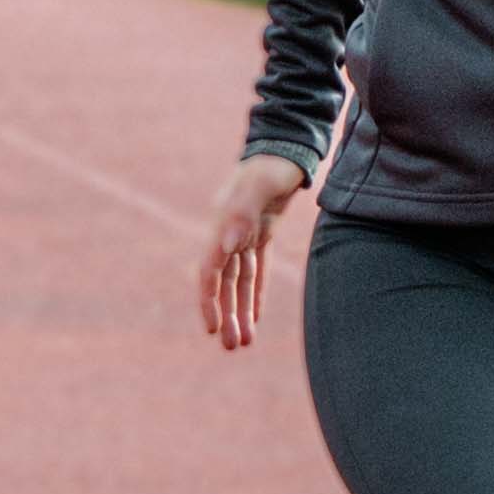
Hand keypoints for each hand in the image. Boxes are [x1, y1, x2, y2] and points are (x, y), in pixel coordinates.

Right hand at [195, 150, 312, 352]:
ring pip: (237, 282)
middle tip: (232, 347)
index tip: (211, 327)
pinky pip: (254, 271)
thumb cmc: (272, 164)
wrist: (285, 146)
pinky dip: (253, 294)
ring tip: (243, 342)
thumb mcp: (260, 184)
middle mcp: (227, 234)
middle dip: (225, 316)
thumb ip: (242, 213)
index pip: (210, 271)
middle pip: (223, 283)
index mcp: (222, 225)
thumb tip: (227, 247)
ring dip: (238, 311)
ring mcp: (242, 235)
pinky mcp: (260, 234)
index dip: (208, 300)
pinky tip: (254, 316)